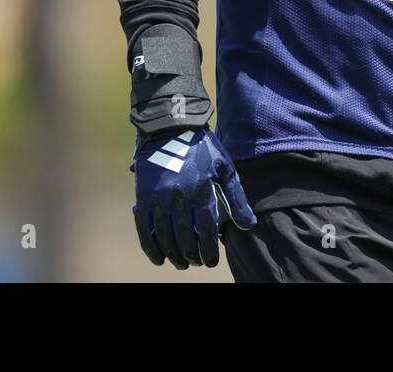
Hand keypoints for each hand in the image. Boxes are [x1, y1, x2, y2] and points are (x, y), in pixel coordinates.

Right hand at [131, 126, 256, 268]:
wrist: (171, 128)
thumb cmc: (204, 149)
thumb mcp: (225, 168)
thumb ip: (236, 198)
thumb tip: (248, 224)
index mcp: (201, 190)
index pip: (206, 230)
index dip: (208, 250)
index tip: (211, 261)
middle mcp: (179, 197)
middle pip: (185, 237)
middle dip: (192, 256)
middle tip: (197, 264)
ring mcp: (158, 198)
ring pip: (165, 236)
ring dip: (174, 254)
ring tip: (182, 263)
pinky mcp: (143, 196)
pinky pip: (145, 228)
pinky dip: (151, 246)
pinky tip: (159, 258)